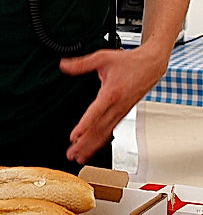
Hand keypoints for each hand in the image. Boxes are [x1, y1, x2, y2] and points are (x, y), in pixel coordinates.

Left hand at [59, 46, 165, 164]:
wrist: (151, 65)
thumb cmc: (129, 62)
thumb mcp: (102, 58)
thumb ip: (81, 64)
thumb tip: (64, 65)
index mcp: (112, 93)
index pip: (96, 113)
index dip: (84, 126)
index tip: (74, 136)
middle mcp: (118, 106)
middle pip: (99, 129)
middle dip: (84, 144)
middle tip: (71, 154)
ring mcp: (122, 111)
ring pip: (105, 133)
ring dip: (91, 146)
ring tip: (78, 156)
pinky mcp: (123, 113)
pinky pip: (110, 130)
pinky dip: (100, 140)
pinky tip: (91, 147)